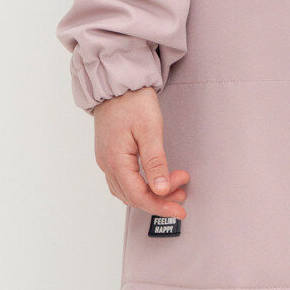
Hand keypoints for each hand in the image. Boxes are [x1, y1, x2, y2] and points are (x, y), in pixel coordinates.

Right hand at [93, 86, 189, 218]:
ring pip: (126, 190)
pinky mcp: (110, 153)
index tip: (181, 207)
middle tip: (182, 196)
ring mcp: (106, 159)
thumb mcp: (150, 130)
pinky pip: (123, 180)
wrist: (118, 82)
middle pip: (132, 196)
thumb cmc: (133, 101)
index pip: (138, 195)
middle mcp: (107, 164)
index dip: (160, 204)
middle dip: (159, 200)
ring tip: (174, 190)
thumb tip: (161, 189)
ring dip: (150, 194)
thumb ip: (155, 161)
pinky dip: (140, 185)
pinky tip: (155, 181)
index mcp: (115, 161)